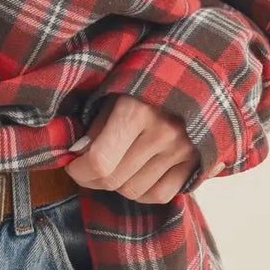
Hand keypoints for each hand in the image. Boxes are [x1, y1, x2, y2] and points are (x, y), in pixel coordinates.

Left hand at [66, 94, 207, 204]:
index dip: (79, 170)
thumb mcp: (112, 94)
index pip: (100, 161)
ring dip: (116, 185)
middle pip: (114, 180)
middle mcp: (162, 132)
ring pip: (134, 191)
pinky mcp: (195, 161)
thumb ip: (94, 126)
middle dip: (92, 179)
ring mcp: (181, 149)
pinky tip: (135, 178)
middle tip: (87, 170)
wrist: (190, 74)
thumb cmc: (142, 82)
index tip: (73, 165)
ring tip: (114, 167)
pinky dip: (142, 193)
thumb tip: (77, 156)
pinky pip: (160, 195)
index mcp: (136, 111)